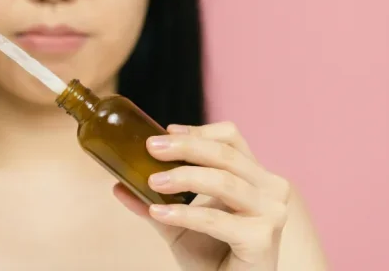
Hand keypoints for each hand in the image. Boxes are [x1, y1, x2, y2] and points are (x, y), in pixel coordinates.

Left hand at [113, 122, 290, 270]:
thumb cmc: (213, 257)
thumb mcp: (179, 225)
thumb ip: (155, 203)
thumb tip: (119, 184)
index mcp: (254, 177)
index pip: (231, 139)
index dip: (199, 131)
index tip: (165, 131)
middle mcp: (270, 189)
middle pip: (226, 154)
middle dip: (186, 147)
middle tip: (151, 148)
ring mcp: (270, 213)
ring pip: (224, 181)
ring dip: (184, 178)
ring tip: (152, 182)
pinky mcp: (262, 239)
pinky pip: (216, 219)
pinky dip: (185, 214)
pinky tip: (160, 213)